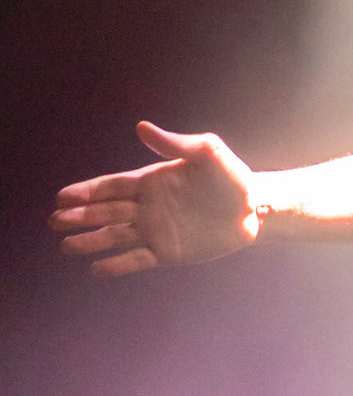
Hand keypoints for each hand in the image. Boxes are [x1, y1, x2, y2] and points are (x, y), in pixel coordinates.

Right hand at [50, 121, 257, 274]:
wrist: (254, 208)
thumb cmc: (231, 175)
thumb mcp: (206, 151)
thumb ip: (174, 143)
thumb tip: (141, 128)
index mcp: (152, 181)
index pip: (112, 186)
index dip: (86, 191)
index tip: (61, 197)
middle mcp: (148, 207)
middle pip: (106, 212)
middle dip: (80, 216)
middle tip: (54, 221)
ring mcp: (155, 230)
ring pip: (115, 237)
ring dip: (91, 241)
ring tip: (66, 246)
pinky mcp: (167, 252)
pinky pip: (136, 259)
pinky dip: (116, 265)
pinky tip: (96, 268)